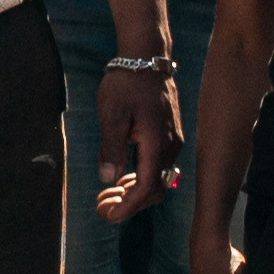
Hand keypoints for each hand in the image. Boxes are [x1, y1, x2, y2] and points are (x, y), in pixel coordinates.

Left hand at [91, 63, 180, 221]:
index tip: (107, 215)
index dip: (127, 206)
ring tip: (106, 197)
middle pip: (154, 190)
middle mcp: (171, 147)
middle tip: (100, 208)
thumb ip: (111, 148)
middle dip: (128, 204)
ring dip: (133, 193)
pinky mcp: (168, 136)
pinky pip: (158, 167)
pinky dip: (140, 179)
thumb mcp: (111, 115)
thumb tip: (108, 179)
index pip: (146, 188)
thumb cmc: (125, 84)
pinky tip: (121, 180)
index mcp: (157, 144)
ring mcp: (172, 142)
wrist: (145, 58)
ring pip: (157, 180)